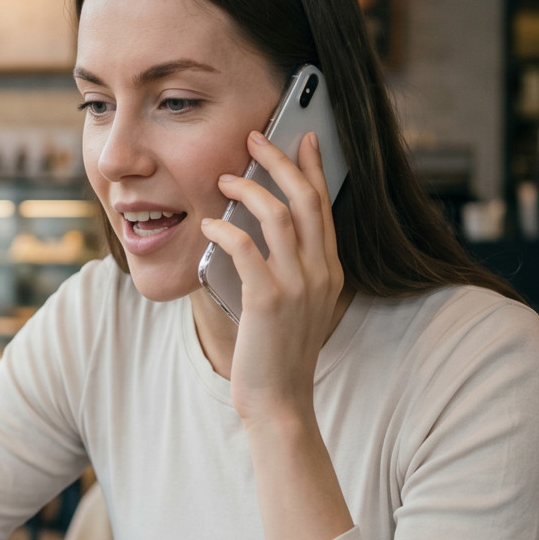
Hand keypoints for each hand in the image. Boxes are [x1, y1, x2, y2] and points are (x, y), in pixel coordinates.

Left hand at [201, 130, 344, 427]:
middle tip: (255, 138)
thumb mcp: (297, 306)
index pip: (324, 206)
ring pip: (278, 215)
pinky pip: (245, 248)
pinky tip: (209, 224)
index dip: (314, 167)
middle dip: (280, 160)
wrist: (280, 402)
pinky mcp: (267, 299)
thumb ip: (291, 270)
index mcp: (329, 271)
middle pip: (306, 198)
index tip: (302, 137)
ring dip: (248, 188)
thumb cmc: (278, 354)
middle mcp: (320, 272)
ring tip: (225, 178)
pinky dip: (225, 228)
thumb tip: (258, 232)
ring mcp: (297, 285)